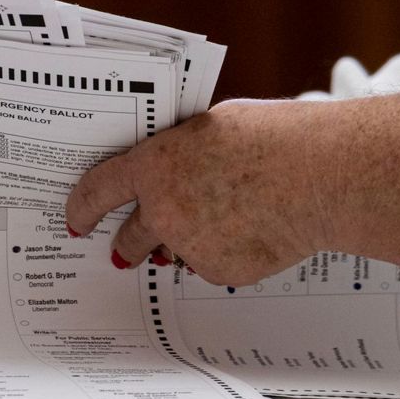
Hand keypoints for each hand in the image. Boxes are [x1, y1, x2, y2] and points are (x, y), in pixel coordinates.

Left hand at [65, 92, 399, 284]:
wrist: (323, 174)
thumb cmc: (276, 138)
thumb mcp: (212, 128)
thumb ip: (181, 153)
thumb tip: (173, 170)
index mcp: (154, 165)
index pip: (98, 190)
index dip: (82, 208)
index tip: (75, 221)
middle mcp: (162, 210)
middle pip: (128, 237)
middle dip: (126, 245)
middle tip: (124, 250)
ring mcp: (189, 245)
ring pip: (175, 252)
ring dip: (184, 245)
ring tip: (222, 222)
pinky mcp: (220, 270)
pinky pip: (212, 265)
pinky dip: (226, 254)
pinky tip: (256, 230)